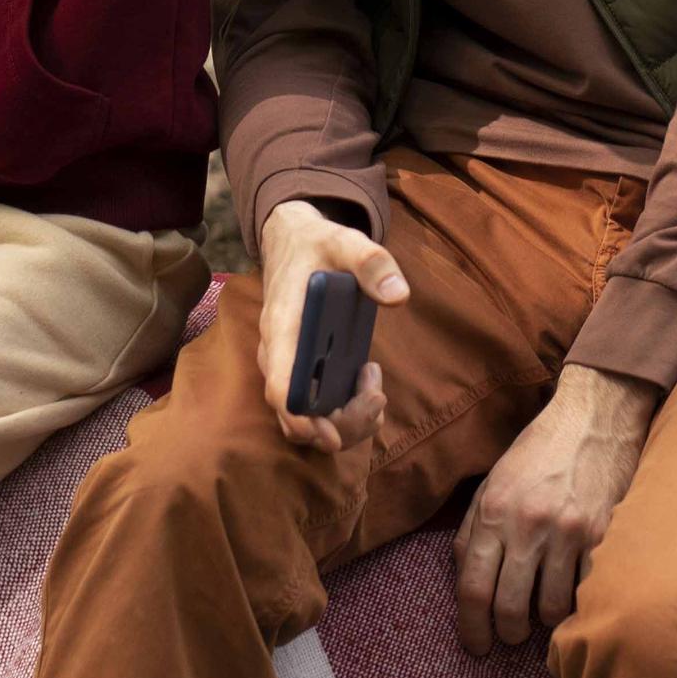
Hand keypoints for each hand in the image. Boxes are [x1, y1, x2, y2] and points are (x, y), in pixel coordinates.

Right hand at [256, 199, 408, 452]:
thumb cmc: (316, 244)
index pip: (280, 386)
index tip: (331, 436)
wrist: (292, 241)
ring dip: (348, 416)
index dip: (300, 418)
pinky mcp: (300, 368)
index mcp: (282, 328)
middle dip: (343, 419)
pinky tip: (367, 380)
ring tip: (374, 381)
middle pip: (296, 416)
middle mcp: (277, 355)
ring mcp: (286, 366)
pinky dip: (345, 408)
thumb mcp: (344, 241)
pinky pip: (315, 408)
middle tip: (377, 392)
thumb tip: (399, 296)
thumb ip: (371, 262)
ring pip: (307, 419)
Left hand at [454, 364, 659, 653]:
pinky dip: (576, 601)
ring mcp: (568, 531)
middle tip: (510, 635)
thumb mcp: (492, 481)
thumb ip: (473, 529)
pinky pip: (585, 591)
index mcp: (493, 511)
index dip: (471, 628)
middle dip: (507, 633)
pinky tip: (571, 592)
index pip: (473, 589)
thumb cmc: (538, 451)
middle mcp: (528, 524)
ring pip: (550, 608)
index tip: (476, 645)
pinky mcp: (602, 534)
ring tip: (542, 608)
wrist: (593, 417)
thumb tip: (464, 580)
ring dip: (543, 620)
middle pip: (510, 608)